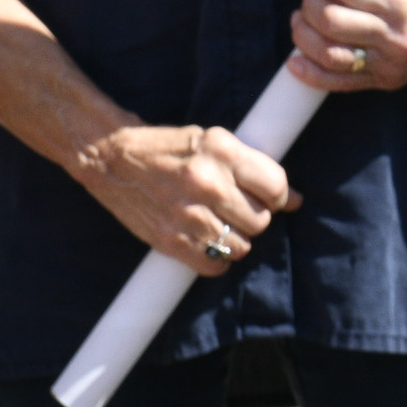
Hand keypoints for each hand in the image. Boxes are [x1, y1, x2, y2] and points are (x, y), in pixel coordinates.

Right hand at [70, 121, 296, 273]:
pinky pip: (215, 264)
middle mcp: (207, 182)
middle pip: (261, 220)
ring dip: (237, 239)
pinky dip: (217, 257)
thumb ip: (253, 168)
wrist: (111, 157)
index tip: (269, 197)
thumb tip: (295, 200)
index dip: (278, 196)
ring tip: (221, 224)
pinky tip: (207, 240)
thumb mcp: (212, 142)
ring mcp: (188, 214)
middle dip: (255, 217)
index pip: (276, 186)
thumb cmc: (167, 148)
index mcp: (221, 151)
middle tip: (238, 209)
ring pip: (242, 245)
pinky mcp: (170, 240)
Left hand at [288, 0, 406, 92]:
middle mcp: (397, 36)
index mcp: (403, 1)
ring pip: (329, 52)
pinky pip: (341, 82)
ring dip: (304, 36)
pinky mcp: (390, 81)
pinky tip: (295, 62)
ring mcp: (393, 63)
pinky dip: (311, 73)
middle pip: (330, 20)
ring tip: (301, 22)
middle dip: (310, 6)